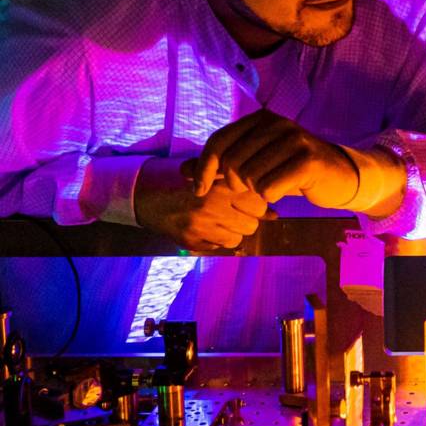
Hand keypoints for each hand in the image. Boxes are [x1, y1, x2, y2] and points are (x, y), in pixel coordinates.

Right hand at [134, 158, 273, 250]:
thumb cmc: (190, 183)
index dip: (256, 205)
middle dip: (247, 219)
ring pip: (239, 237)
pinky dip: (221, 240)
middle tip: (234, 212)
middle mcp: (212, 204)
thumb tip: (275, 215)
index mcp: (220, 184)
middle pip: (252, 223)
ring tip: (221, 219)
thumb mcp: (217, 178)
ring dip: (235, 231)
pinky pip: (222, 246)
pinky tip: (210, 228)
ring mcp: (201, 224)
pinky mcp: (192, 240)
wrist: (150, 196)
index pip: (258, 203)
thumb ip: (246, 192)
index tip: (247, 202)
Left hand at [184, 110, 358, 207]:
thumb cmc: (292, 170)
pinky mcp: (308, 160)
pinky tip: (284, 191)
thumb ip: (221, 164)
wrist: (340, 176)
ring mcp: (294, 139)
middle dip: (236, 184)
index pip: (219, 141)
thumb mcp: (255, 163)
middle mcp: (277, 123)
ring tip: (273, 186)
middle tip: (252, 188)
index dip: (204, 168)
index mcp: (261, 119)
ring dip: (257, 191)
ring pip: (250, 177)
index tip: (200, 190)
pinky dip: (271, 197)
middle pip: (232, 163)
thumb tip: (182, 170)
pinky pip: (269, 188)